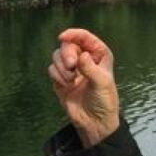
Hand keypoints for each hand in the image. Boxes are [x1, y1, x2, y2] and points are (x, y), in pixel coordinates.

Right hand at [48, 27, 120, 146]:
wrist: (94, 122)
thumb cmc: (104, 101)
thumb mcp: (102, 83)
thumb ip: (90, 68)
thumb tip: (80, 55)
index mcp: (98, 55)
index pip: (84, 37)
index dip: (73, 34)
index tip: (62, 37)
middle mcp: (84, 58)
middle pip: (67, 45)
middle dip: (67, 55)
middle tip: (71, 66)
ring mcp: (71, 68)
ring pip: (57, 56)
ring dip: (61, 68)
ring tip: (71, 81)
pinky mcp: (60, 78)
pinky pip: (52, 69)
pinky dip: (57, 76)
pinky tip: (66, 87)